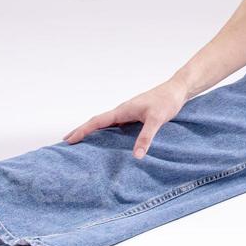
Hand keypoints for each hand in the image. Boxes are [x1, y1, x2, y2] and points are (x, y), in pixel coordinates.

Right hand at [63, 77, 191, 159]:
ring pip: (106, 124)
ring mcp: (128, 113)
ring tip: (83, 143)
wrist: (177, 90)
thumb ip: (146, 136)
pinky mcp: (135, 116)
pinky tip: (109, 141)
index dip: (82, 130)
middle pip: (97, 122)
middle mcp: (122, 111)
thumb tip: (137, 155)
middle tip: (68, 142)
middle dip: (83, 131)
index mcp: (122, 110)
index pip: (97, 121)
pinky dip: (108, 132)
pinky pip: (116, 126)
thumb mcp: (157, 119)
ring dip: (94, 132)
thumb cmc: (167, 100)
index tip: (69, 139)